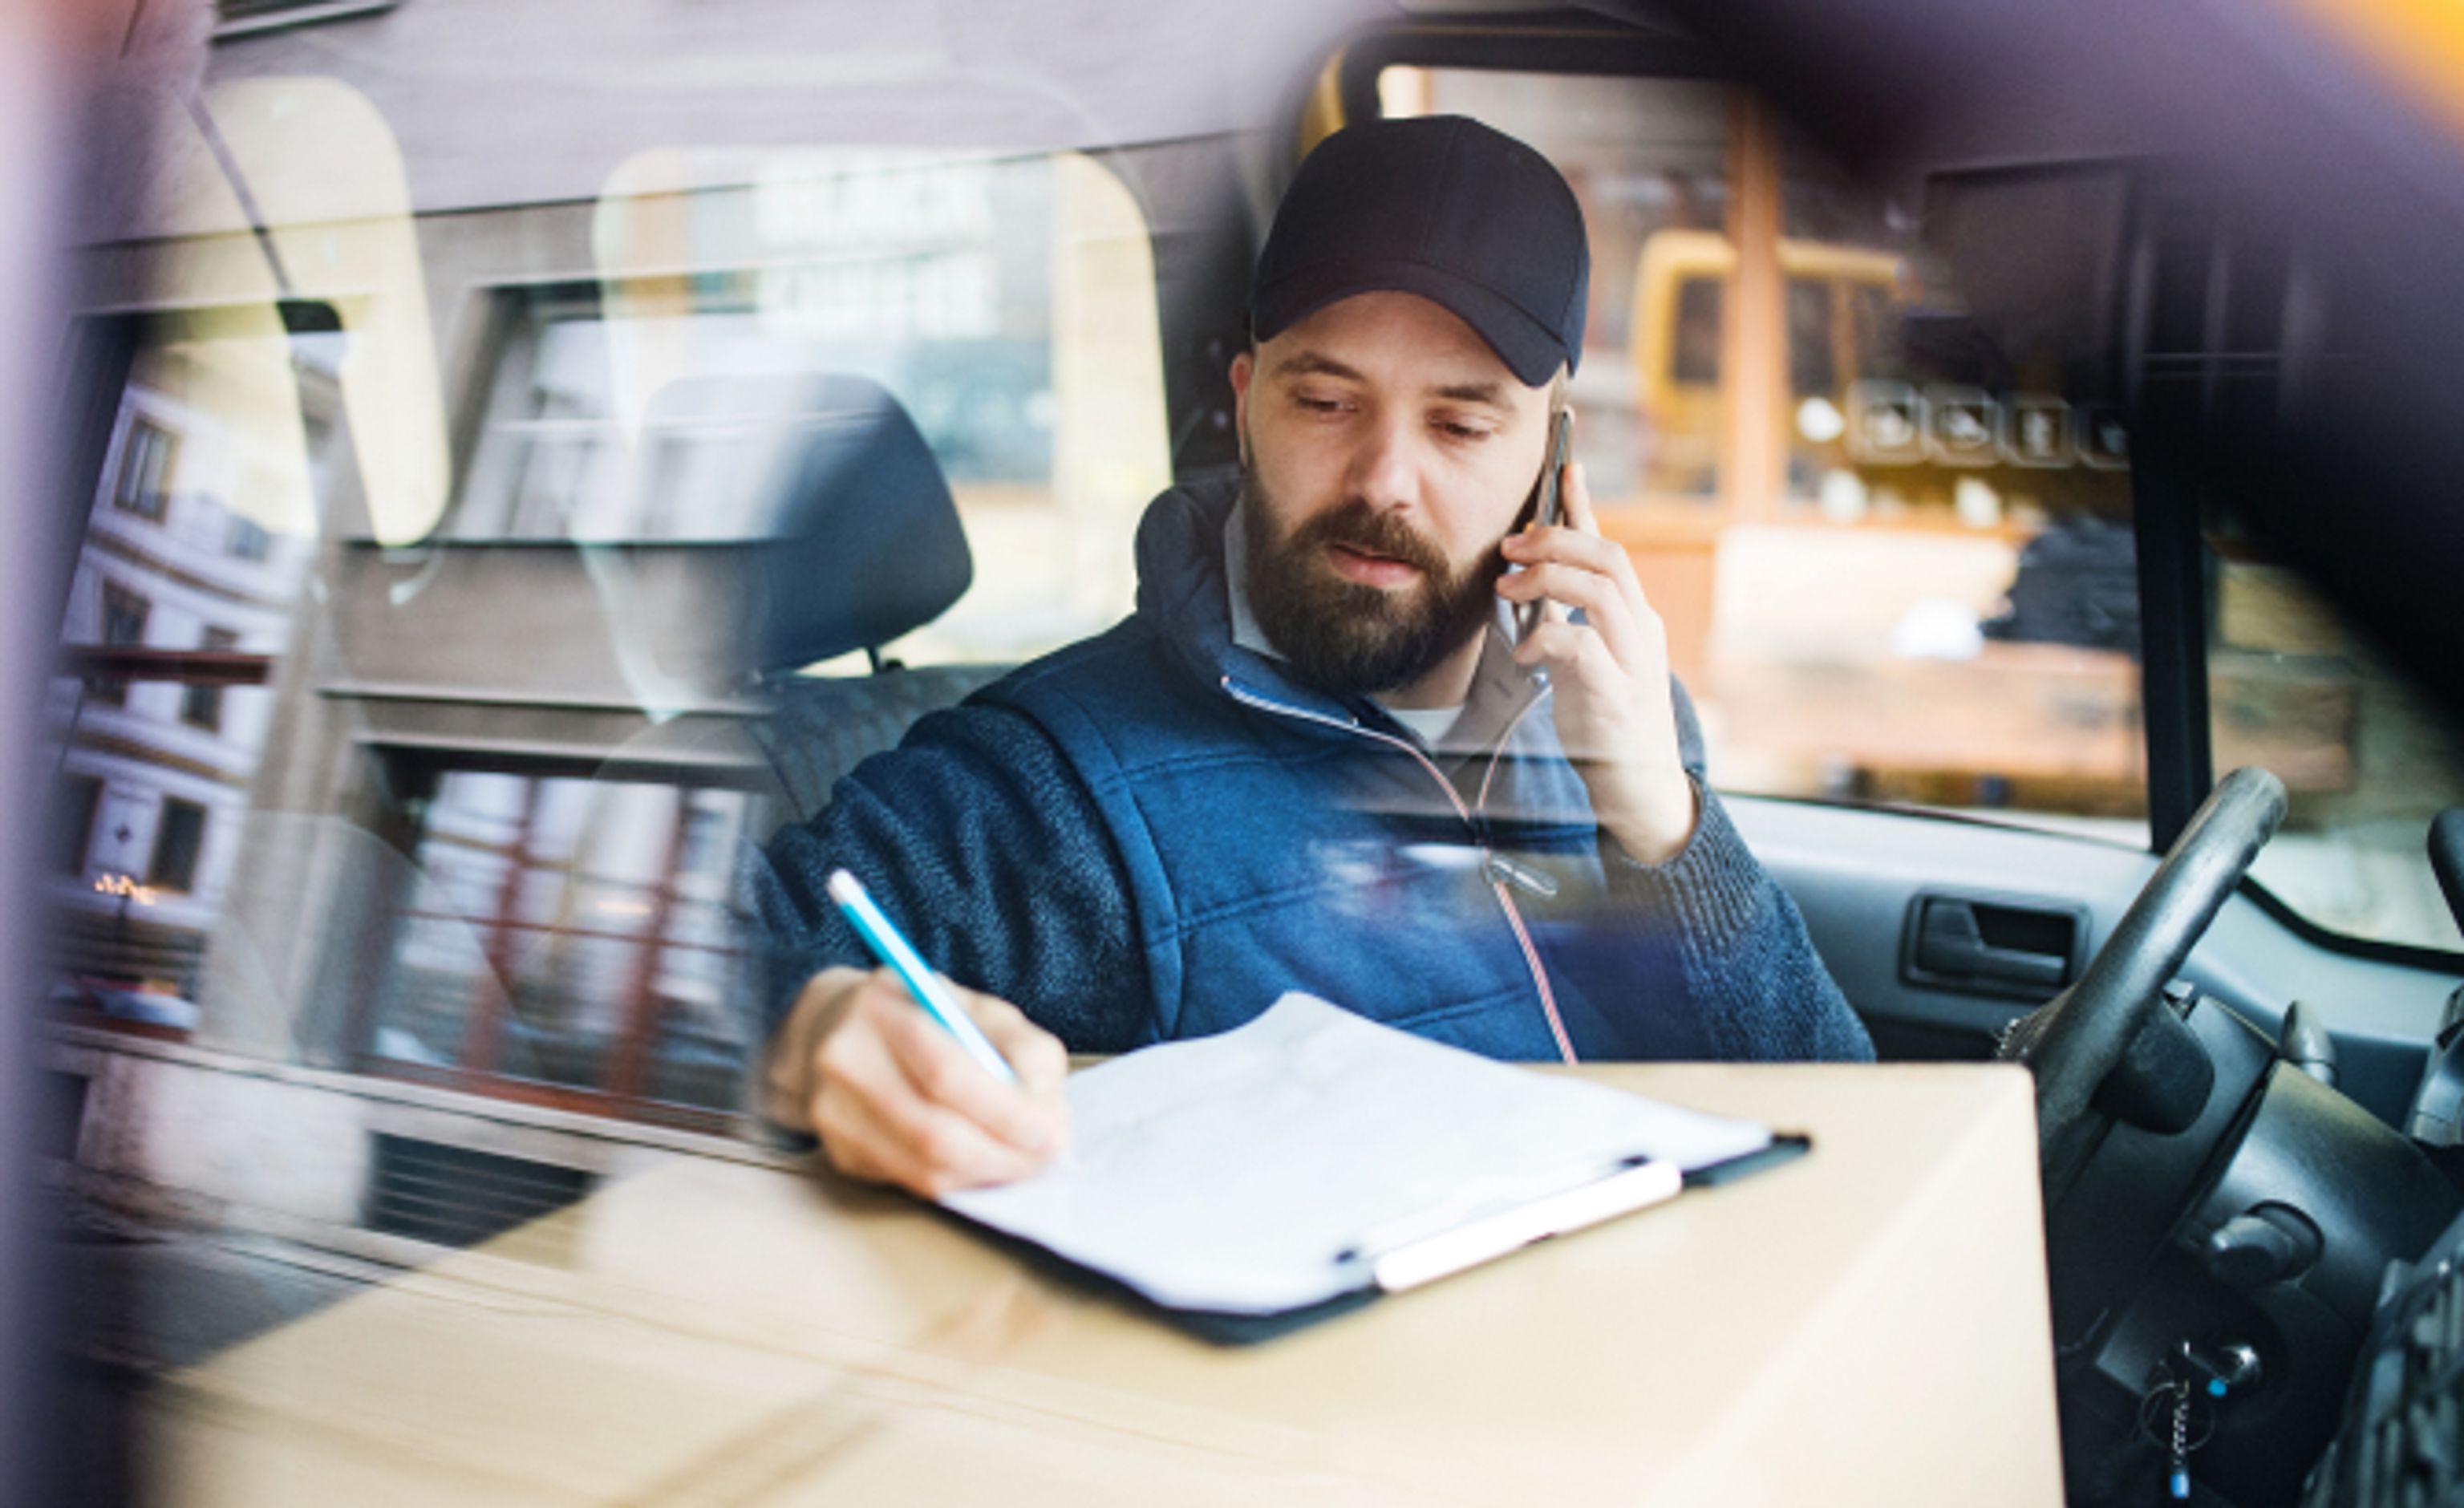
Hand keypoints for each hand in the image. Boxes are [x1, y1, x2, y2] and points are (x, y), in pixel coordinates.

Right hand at [766, 966, 1070, 1196]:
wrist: (834, 1028)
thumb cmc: (923, 1015)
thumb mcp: (976, 1007)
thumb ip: (1020, 1048)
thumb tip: (1049, 1114)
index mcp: (881, 1009)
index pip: (946, 1073)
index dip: (1005, 1112)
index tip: (1051, 1131)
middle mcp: (845, 1061)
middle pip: (933, 1133)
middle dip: (1003, 1155)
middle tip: (1045, 1156)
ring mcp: (833, 1113)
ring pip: (924, 1169)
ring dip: (987, 1174)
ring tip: (1022, 1161)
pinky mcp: (839, 1153)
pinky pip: (913, 1182)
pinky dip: (960, 1179)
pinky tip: (983, 1163)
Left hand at [1494, 451, 1698, 863]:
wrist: (1640, 791)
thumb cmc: (1606, 725)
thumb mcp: (1585, 663)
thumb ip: (1566, 624)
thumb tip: (1527, 587)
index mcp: (1634, 619)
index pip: (1610, 549)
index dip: (1585, 507)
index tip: (1565, 467)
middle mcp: (1641, 632)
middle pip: (1609, 559)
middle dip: (1556, 540)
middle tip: (1510, 546)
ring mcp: (1634, 663)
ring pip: (1600, 592)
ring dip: (1548, 580)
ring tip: (1508, 588)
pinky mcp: (1616, 697)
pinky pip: (1583, 648)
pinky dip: (1549, 639)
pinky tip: (1528, 653)